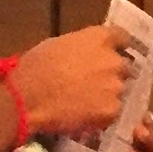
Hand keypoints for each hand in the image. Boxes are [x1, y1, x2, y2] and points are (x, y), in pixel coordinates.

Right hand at [9, 26, 133, 137]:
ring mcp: (115, 87)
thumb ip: (81, 48)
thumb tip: (85, 55)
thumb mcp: (57, 45)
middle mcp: (113, 61)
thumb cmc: (36, 67)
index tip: (113, 52)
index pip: (123, 37)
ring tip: (86, 101)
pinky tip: (85, 115)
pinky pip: (112, 111)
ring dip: (107, 94)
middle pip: (123, 67)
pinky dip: (102, 113)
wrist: (29, 98)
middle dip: (112, 73)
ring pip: (119, 91)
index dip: (118, 46)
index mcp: (99, 39)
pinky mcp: (112, 110)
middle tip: (94, 82)